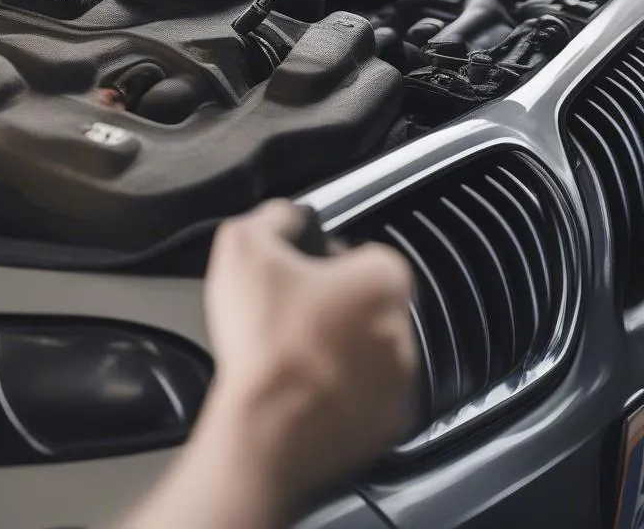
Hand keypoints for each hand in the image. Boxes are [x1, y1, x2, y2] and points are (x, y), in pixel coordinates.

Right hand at [202, 201, 416, 518]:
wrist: (264, 430)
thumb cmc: (262, 337)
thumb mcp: (243, 244)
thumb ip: (273, 216)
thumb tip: (287, 216)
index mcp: (382, 279)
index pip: (365, 251)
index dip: (326, 257)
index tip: (295, 272)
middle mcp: (404, 328)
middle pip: (367, 301)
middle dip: (333, 303)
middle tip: (286, 312)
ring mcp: (400, 382)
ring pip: (367, 350)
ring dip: (337, 348)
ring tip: (289, 354)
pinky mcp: (388, 426)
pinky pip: (364, 397)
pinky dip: (339, 393)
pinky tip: (300, 389)